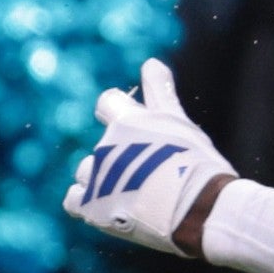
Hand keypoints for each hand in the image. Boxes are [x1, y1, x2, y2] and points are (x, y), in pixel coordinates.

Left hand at [64, 58, 234, 260]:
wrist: (200, 210)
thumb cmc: (196, 164)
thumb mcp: (179, 122)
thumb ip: (160, 91)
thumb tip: (150, 62)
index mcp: (127, 121)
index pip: (108, 102)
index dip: (119, 113)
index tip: (133, 129)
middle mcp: (106, 146)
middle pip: (103, 146)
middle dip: (120, 158)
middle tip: (150, 175)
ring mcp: (97, 177)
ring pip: (87, 172)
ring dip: (103, 181)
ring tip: (133, 195)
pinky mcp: (91, 208)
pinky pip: (73, 200)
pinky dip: (86, 203)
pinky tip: (108, 208)